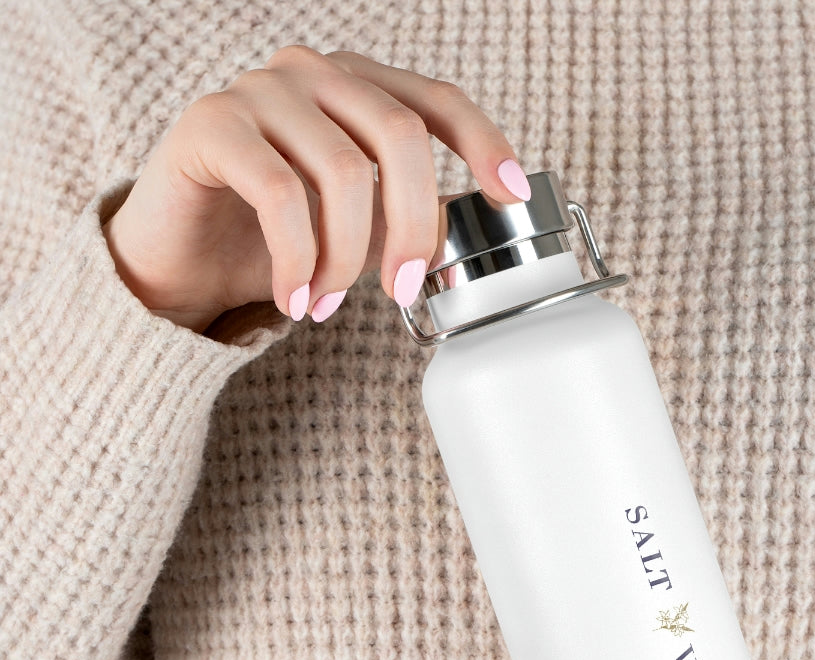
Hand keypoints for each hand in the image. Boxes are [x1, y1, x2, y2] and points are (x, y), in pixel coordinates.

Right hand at [101, 44, 530, 331]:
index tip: (511, 195)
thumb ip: (406, 215)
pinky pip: (281, 194)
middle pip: (400, 136)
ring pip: (343, 172)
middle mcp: (312, 73)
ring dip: (344, 258)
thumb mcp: (358, 229)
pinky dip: (299, 260)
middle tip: (403, 290)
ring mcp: (260, 90)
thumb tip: (469, 230)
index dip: (483, 143)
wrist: (178, 259)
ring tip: (328, 306)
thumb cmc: (273, 239)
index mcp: (357, 88)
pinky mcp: (211, 123)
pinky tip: (296, 298)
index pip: (436, 101)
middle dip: (414, 226)